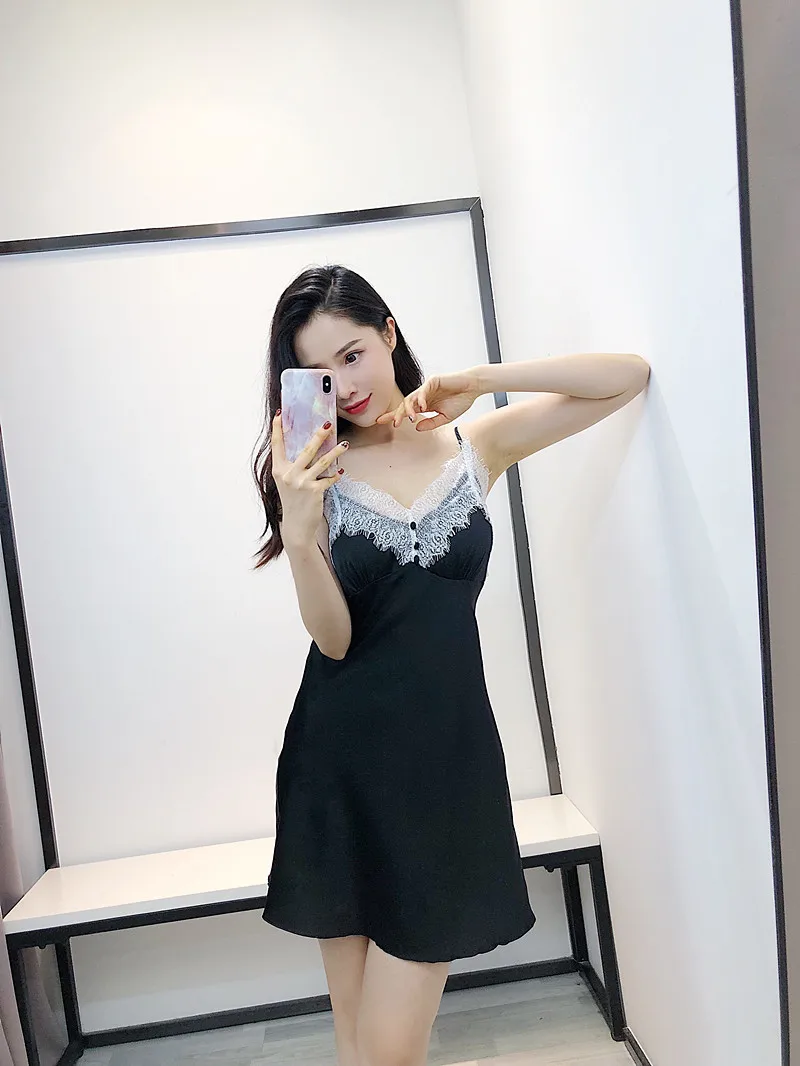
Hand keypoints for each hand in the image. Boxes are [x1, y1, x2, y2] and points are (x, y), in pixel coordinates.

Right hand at [271, 415, 348, 545]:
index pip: (277, 445)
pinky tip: (341, 472)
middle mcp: (288, 474)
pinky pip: (329, 479)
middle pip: (306, 449)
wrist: (296, 525)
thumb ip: (291, 466)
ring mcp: (302, 482)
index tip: (279, 414)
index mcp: (278, 469)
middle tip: (327, 424)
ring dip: (335, 452)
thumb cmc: (293, 501)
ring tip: (345, 444)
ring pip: (322, 462)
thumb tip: (307, 448)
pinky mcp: (314, 491)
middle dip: (318, 435)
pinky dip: (336, 475)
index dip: (277, 429)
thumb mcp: (286, 482)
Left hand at [375, 370, 481, 430]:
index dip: (393, 416)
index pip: (406, 411)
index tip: (380, 421)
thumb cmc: (461, 401)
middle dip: (396, 414)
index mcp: (425, 404)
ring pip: (411, 398)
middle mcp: (423, 396)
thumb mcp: (445, 418)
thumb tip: (417, 427)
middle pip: (404, 405)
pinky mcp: (433, 381)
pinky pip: (423, 390)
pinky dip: (421, 399)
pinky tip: (422, 407)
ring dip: (409, 409)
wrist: (473, 388)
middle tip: (393, 424)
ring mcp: (426, 388)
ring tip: (410, 418)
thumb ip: (431, 423)